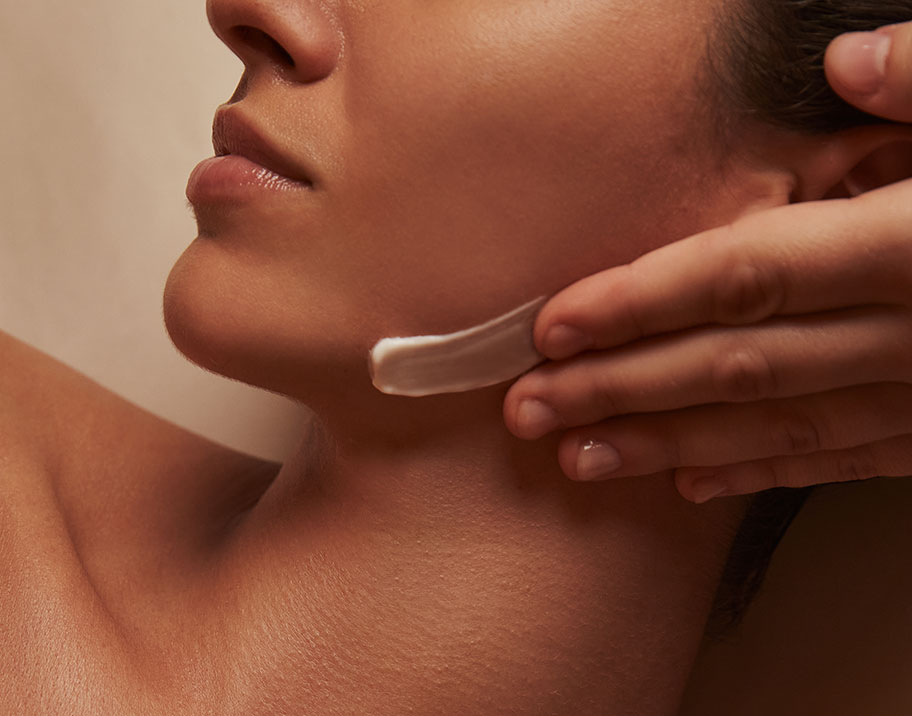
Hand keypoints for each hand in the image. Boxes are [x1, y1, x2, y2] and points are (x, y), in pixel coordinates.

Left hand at [504, 22, 911, 502]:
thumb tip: (852, 63)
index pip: (744, 275)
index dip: (642, 301)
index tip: (553, 327)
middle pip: (734, 364)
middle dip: (621, 388)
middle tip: (528, 411)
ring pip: (776, 427)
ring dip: (668, 443)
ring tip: (580, 460)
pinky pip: (843, 460)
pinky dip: (762, 471)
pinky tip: (694, 480)